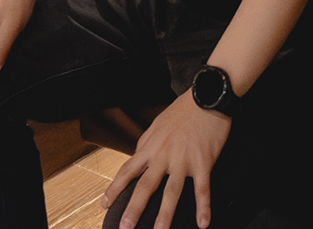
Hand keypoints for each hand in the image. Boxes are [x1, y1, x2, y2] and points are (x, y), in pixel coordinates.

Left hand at [104, 91, 233, 228]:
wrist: (208, 96)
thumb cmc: (184, 110)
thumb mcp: (158, 123)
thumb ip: (146, 141)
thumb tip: (137, 155)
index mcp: (151, 146)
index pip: (128, 171)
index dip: (114, 188)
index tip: (104, 203)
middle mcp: (164, 156)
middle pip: (145, 186)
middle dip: (133, 209)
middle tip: (125, 227)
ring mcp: (184, 160)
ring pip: (172, 192)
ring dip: (166, 215)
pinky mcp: (203, 162)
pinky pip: (202, 188)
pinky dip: (204, 207)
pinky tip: (203, 222)